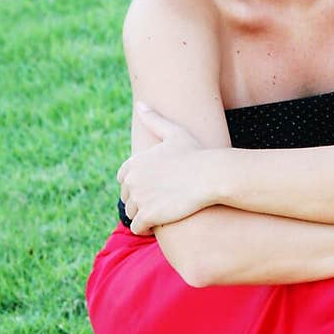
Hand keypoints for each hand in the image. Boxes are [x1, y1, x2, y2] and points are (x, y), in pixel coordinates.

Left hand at [117, 104, 209, 234]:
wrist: (210, 176)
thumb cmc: (196, 153)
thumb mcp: (174, 132)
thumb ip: (154, 119)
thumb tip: (141, 104)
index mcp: (134, 162)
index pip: (123, 179)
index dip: (136, 185)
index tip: (152, 188)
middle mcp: (132, 180)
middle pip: (127, 198)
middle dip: (139, 202)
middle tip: (159, 203)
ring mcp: (139, 198)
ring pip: (131, 214)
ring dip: (142, 216)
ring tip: (160, 215)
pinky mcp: (148, 215)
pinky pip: (137, 227)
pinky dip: (145, 228)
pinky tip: (159, 226)